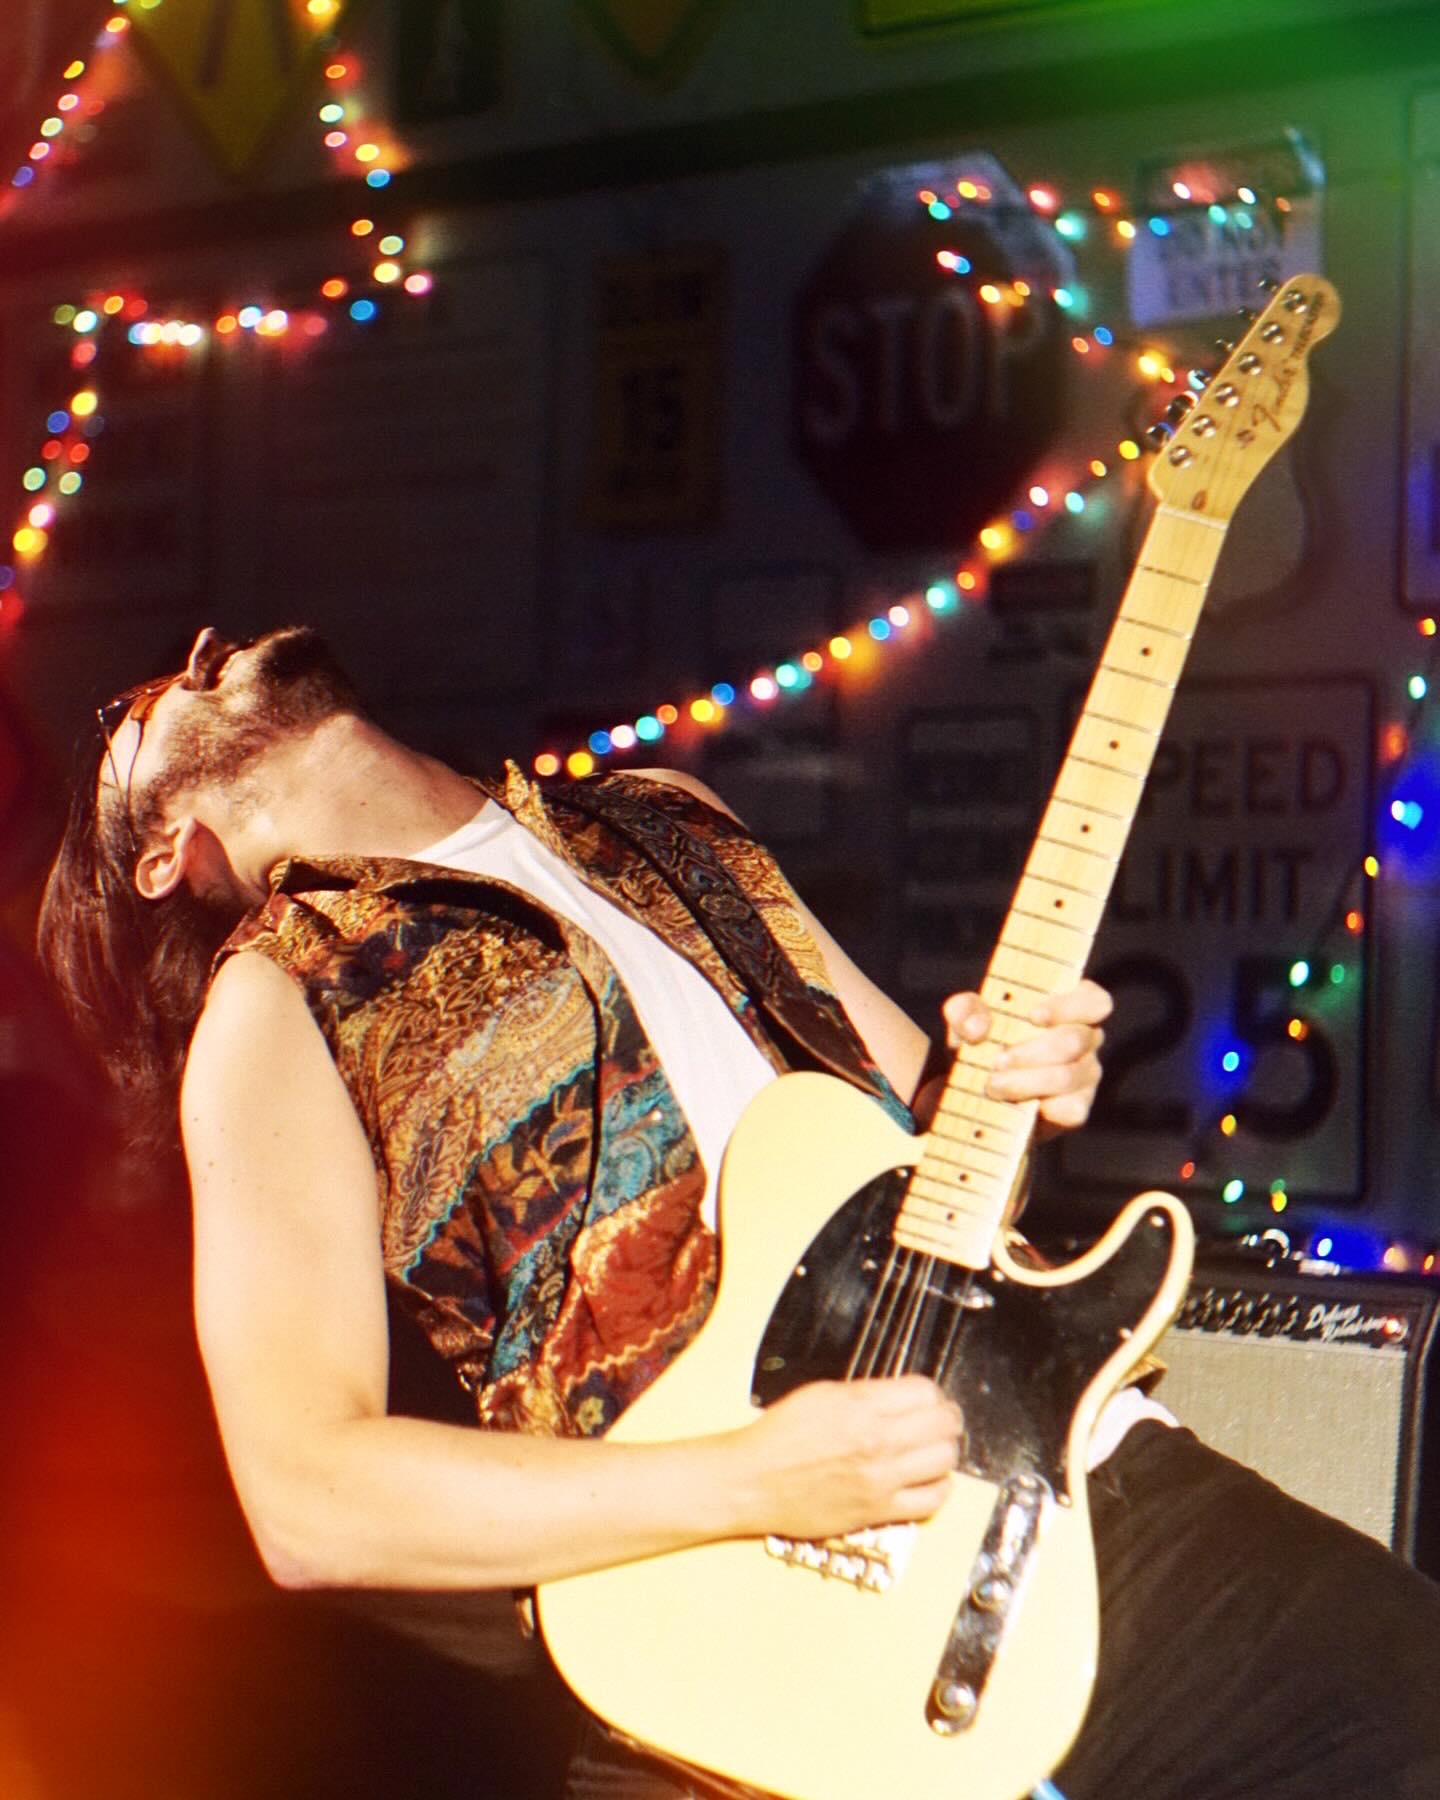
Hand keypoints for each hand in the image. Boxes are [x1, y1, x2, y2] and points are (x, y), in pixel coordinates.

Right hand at [731, 1375, 962, 1541]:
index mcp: (861, 1405)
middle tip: (942, 1420)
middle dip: (947, 1418)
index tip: (929, 1398)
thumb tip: (899, 1397)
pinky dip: (939, 1488)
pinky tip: (929, 1479)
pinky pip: (931, 1500)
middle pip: (943, 1423)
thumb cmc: (779, 1437)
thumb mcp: (821, 1394)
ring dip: (946, 1451)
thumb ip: (865, 1394)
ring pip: (945, 1460)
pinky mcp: (878, 1510)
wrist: (753, 1481)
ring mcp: (881, 1478)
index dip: (932, 1393)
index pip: (925, 1392)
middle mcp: (876, 1441)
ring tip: (936, 1449)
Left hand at [941, 978, 1110, 1134]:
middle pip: (1074, 1040)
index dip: (1067, 1006)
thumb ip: (965, 1011)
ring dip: (1025, 1081)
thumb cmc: (983, 1041)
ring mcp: (1086, 1075)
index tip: (1033, 1016)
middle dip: (1031, 1051)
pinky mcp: (1077, 1108)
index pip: (1093, 1001)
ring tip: (993, 1085)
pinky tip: (1013, 1104)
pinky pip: (1068, 1109)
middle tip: (996, 1061)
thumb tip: (976, 1026)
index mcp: (1072, 1006)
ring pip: (1067, 1076)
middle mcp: (1088, 1038)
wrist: (976, 1092)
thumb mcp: (967, 1021)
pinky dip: (1036, 1106)